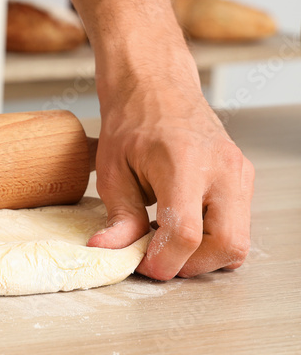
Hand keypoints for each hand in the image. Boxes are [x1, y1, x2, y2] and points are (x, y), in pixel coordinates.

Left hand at [87, 49, 254, 279]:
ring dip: (202, 256)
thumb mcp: (113, 170)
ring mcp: (240, 174)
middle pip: (227, 245)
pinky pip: (238, 227)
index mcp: (184, 163)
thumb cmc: (133, 122)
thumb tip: (109, 250)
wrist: (158, 88)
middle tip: (156, 258)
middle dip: (190, 266)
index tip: (141, 264)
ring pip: (238, 242)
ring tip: (165, 238)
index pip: (186, 232)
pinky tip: (180, 225)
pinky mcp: (244, 180)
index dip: (163, 260)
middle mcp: (222, 169)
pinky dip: (211, 239)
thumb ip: (119, 215)